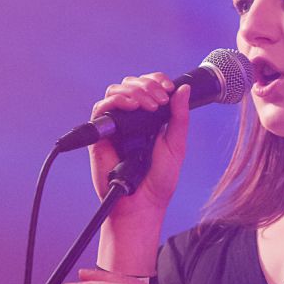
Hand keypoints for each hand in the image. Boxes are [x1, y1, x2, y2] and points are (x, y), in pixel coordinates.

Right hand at [89, 73, 189, 218]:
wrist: (142, 203)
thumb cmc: (159, 180)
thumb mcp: (176, 144)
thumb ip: (179, 117)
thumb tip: (184, 90)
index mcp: (150, 119)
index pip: (149, 87)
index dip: (156, 81)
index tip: (168, 87)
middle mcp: (131, 119)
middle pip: (131, 84)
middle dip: (147, 85)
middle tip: (160, 99)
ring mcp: (115, 126)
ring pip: (116, 92)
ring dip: (133, 91)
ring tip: (148, 105)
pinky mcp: (100, 135)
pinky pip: (101, 108)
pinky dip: (115, 101)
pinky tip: (130, 106)